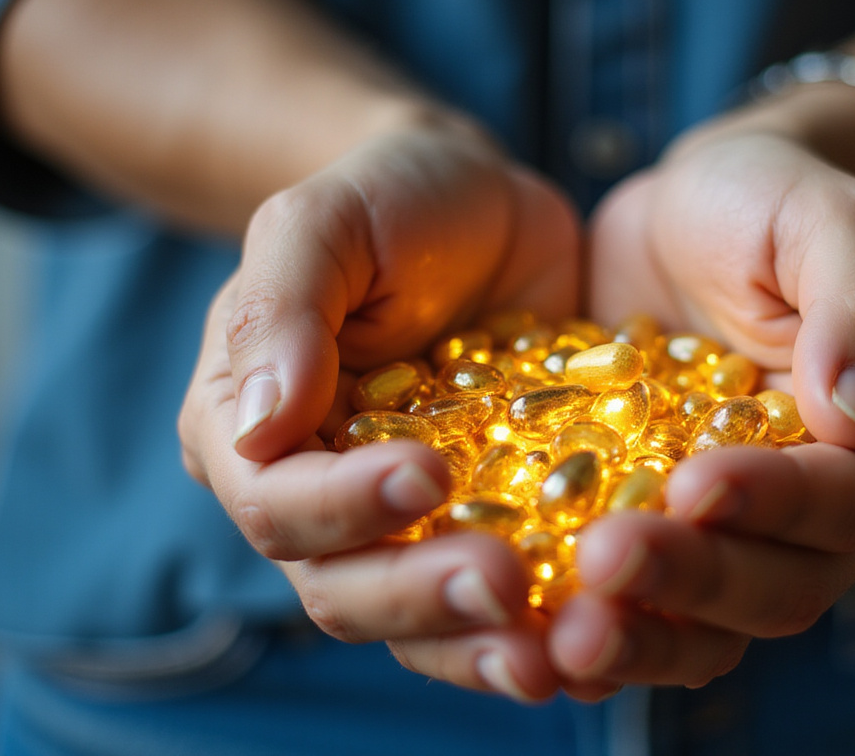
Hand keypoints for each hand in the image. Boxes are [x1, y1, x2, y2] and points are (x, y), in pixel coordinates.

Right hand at [179, 126, 611, 700]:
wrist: (478, 205)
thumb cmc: (387, 201)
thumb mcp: (324, 223)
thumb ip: (282, 312)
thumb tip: (256, 426)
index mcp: (251, 436)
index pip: (277, 504)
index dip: (343, 507)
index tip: (428, 475)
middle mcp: (321, 502)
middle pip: (349, 588)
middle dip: (422, 598)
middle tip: (505, 585)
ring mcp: (409, 528)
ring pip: (426, 622)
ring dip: (484, 644)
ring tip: (555, 654)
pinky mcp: (495, 529)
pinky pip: (511, 599)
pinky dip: (550, 623)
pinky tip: (603, 634)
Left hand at [548, 126, 854, 686]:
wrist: (699, 215)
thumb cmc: (774, 200)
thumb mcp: (828, 218)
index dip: (778, 503)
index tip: (693, 484)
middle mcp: (846, 511)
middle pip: (789, 584)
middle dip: (696, 580)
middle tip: (602, 562)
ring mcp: (760, 540)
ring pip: (720, 625)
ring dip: (644, 637)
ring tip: (561, 639)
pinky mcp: (681, 542)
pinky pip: (651, 611)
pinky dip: (602, 633)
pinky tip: (534, 640)